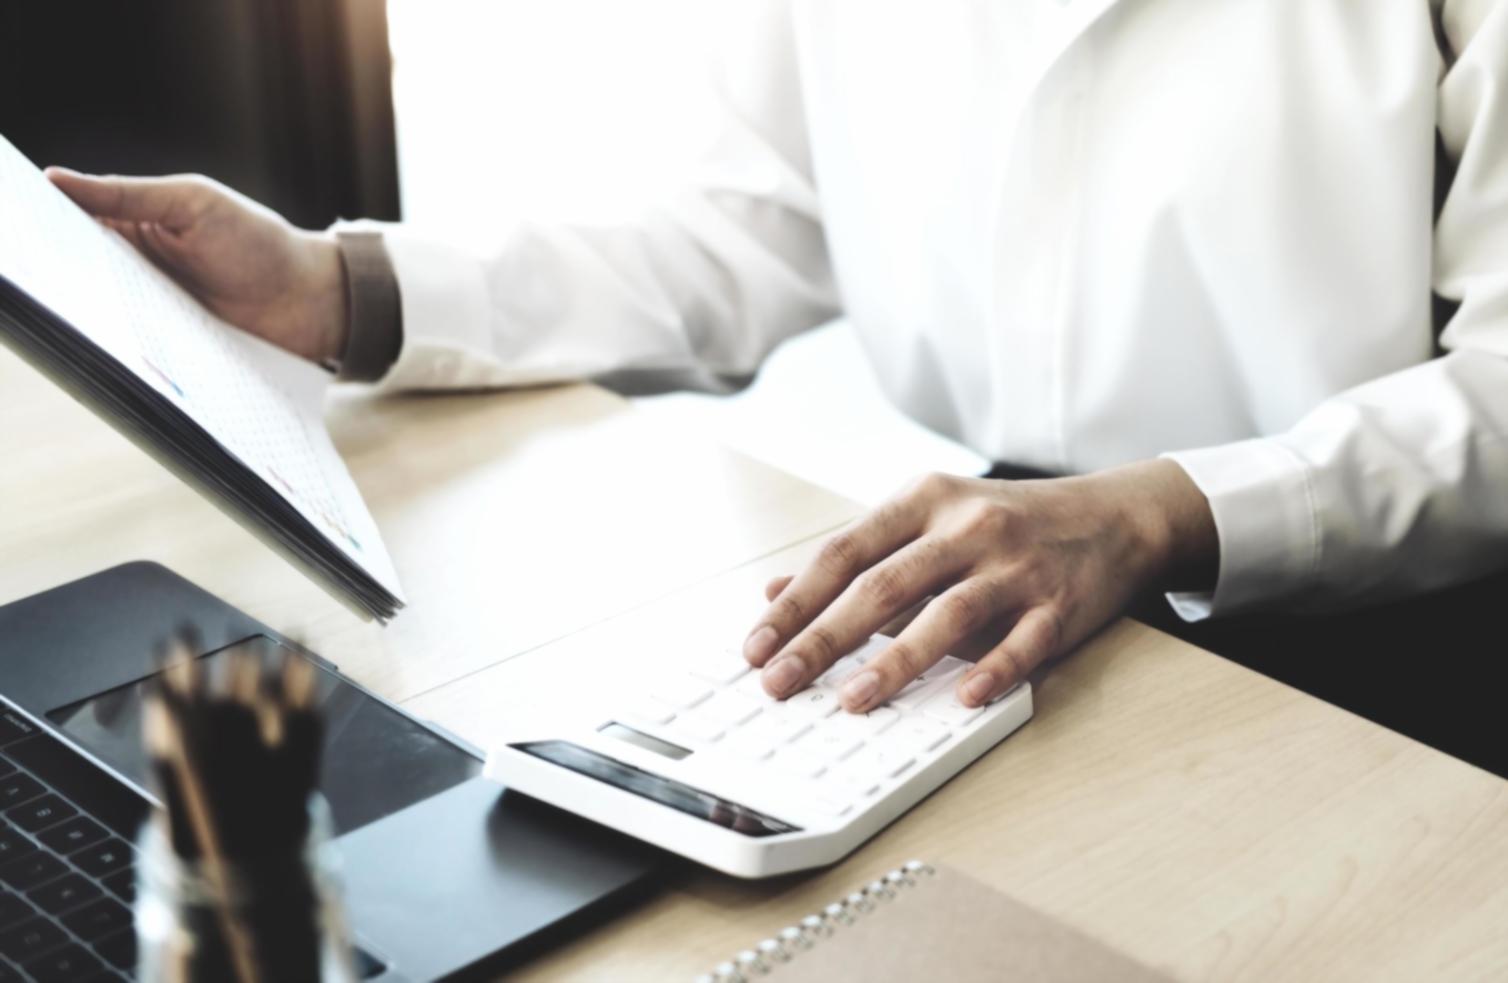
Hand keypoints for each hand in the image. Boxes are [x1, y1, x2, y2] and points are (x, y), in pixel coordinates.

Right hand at [46, 168, 347, 363]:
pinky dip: (121, 350)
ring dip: (85, 316)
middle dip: (56, 276)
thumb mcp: (193, 206)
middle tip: (31, 282)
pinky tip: (104, 351)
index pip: (72, 224)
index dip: (45, 228)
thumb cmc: (259, 243)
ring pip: (102, 314)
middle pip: (79, 273)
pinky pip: (136, 351)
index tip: (21, 237)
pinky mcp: (170, 348)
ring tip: (60, 316)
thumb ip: (127, 196)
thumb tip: (55, 178)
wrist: (314, 302)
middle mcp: (137, 269)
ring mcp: (152, 310)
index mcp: (134, 226)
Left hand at [743, 460, 1218, 711]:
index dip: (796, 603)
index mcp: (923, 502)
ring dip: (895, 661)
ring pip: (948, 613)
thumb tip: (775, 592)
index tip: (755, 647)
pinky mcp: (1060, 604)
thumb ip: (856, 558)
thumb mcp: (927, 522)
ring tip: (851, 700)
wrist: (1114, 515)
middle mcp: (966, 527)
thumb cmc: (1005, 525)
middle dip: (823, 639)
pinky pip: (1023, 641)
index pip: (843, 554)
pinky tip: (962, 699)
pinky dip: (993, 671)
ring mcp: (1015, 565)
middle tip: (780, 682)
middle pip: (883, 585)